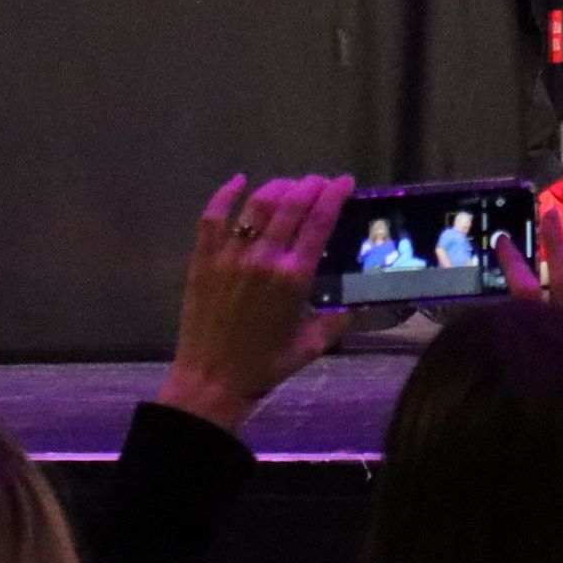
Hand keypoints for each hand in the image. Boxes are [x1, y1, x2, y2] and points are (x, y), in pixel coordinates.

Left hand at [157, 171, 353, 433]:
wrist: (212, 381)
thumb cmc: (264, 367)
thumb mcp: (310, 347)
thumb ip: (336, 321)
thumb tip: (359, 304)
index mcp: (293, 278)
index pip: (320, 223)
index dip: (335, 196)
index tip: (344, 182)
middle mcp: (264, 258)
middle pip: (292, 205)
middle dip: (310, 186)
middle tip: (320, 182)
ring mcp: (230, 255)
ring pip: (257, 205)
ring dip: (277, 188)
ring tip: (290, 184)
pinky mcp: (204, 258)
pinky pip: (213, 217)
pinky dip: (226, 194)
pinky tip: (239, 181)